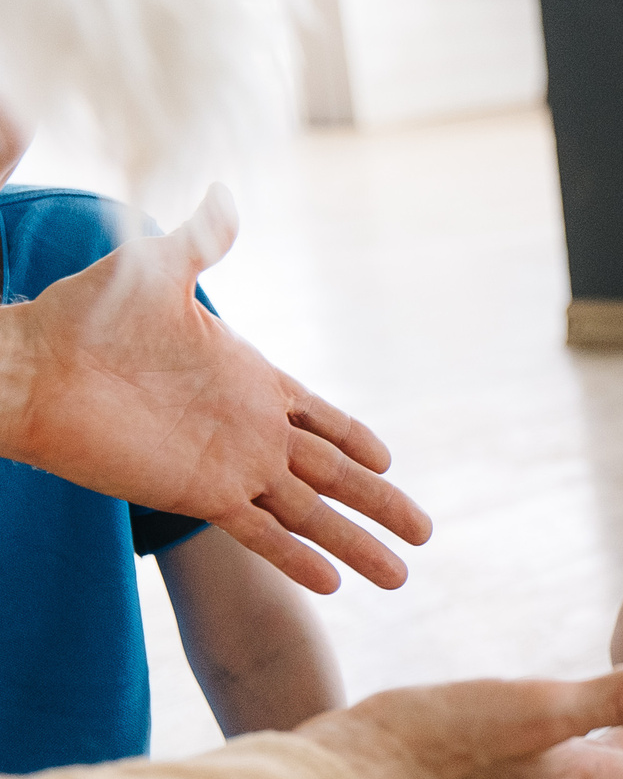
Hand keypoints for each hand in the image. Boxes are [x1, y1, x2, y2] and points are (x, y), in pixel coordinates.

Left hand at [0, 186, 432, 592]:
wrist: (32, 367)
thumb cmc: (83, 315)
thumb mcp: (154, 269)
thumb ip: (201, 241)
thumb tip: (224, 194)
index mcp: (251, 380)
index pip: (322, 417)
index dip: (357, 439)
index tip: (390, 462)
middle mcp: (251, 430)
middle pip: (335, 474)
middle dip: (381, 504)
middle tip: (427, 531)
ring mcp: (230, 465)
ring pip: (311, 512)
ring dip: (355, 543)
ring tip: (399, 577)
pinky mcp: (199, 493)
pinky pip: (261, 531)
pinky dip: (297, 557)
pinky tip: (333, 584)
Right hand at [295, 661, 622, 778]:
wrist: (348, 770)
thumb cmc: (443, 740)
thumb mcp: (545, 709)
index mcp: (563, 773)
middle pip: (598, 774)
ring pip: (555, 770)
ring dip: (589, 753)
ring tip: (602, 738)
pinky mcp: (445, 773)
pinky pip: (509, 763)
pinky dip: (535, 750)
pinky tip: (511, 740)